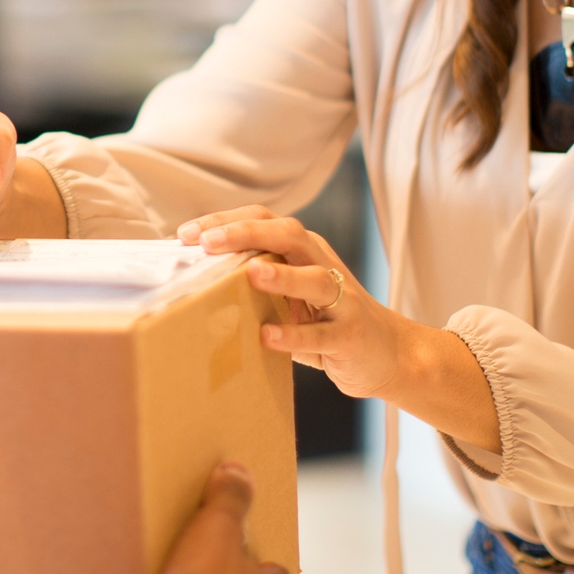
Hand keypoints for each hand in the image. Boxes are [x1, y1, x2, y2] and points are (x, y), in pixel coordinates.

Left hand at [177, 206, 395, 398]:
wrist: (388, 353)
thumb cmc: (325, 320)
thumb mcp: (290, 295)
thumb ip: (255, 283)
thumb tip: (195, 281)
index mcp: (303, 251)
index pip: (264, 220)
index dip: (226, 221)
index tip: (185, 234)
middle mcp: (323, 266)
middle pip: (290, 235)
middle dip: (246, 234)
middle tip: (208, 242)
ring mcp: (343, 300)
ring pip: (315, 279)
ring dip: (282, 276)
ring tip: (250, 274)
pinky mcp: (350, 336)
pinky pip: (322, 334)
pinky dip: (295, 334)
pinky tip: (267, 336)